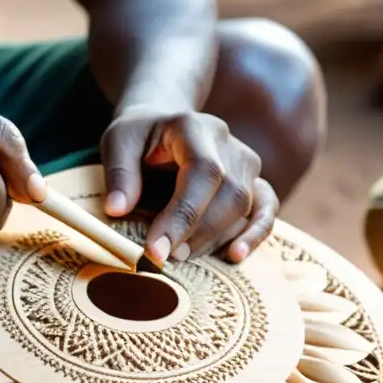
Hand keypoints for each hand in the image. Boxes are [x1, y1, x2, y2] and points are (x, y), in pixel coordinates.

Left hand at [100, 106, 277, 265]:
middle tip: (164, 259)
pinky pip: (266, 210)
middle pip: (229, 195)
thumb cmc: (138, 135)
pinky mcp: (254, 181)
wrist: (162, 123)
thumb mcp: (118, 142)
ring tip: (180, 258)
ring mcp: (246, 162)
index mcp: (194, 127)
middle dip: (196, 234)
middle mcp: (227, 143)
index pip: (203, 173)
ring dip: (213, 239)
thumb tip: (117, 210)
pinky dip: (254, 235)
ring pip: (244, 207)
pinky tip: (234, 256)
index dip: (182, 215)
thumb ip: (119, 174)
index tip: (156, 250)